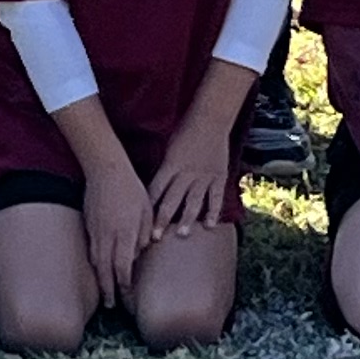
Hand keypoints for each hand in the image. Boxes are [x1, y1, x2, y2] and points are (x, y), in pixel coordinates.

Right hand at [79, 157, 153, 305]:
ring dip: (100, 280)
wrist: (105, 169)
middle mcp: (108, 236)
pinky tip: (98, 269)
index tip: (128, 297)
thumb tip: (138, 254)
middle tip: (111, 306)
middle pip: (106, 270)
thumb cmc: (131, 188)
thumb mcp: (146, 210)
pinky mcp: (88, 226)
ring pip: (96, 262)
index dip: (124, 285)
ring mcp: (95, 231)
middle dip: (109, 290)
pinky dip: (95, 264)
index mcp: (125, 233)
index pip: (123, 267)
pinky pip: (91, 250)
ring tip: (104, 293)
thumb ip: (144, 234)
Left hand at [149, 114, 236, 237]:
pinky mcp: (218, 177)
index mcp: (170, 166)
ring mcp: (203, 177)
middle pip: (172, 200)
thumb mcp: (169, 149)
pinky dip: (212, 212)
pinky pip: (215, 197)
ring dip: (186, 219)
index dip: (147, 207)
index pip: (156, 190)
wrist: (210, 120)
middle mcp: (186, 174)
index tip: (141, 222)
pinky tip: (208, 225)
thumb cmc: (185, 132)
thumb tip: (153, 188)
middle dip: (162, 219)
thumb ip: (164, 170)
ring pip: (193, 202)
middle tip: (155, 238)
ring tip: (181, 234)